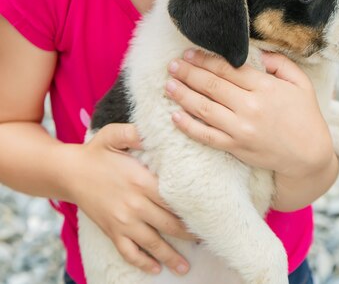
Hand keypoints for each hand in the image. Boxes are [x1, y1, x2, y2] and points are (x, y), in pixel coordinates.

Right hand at [68, 123, 192, 275]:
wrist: (70, 172)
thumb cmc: (96, 151)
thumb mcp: (114, 134)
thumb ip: (135, 132)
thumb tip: (154, 131)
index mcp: (140, 181)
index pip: (172, 198)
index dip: (191, 208)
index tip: (207, 213)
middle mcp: (134, 204)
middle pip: (168, 224)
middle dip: (189, 234)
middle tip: (205, 239)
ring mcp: (123, 222)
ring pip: (152, 243)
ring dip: (171, 257)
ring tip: (186, 267)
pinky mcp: (111, 232)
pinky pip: (129, 253)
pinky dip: (143, 263)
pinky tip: (155, 269)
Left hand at [166, 50, 334, 178]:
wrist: (309, 156)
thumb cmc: (305, 116)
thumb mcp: (300, 83)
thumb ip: (280, 62)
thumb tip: (259, 51)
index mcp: (265, 87)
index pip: (228, 69)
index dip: (205, 60)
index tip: (189, 53)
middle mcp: (250, 107)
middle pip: (212, 86)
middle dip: (188, 73)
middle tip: (172, 65)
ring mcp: (241, 129)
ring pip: (205, 109)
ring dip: (183, 95)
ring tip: (168, 85)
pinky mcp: (236, 147)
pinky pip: (207, 136)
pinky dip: (189, 126)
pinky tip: (175, 116)